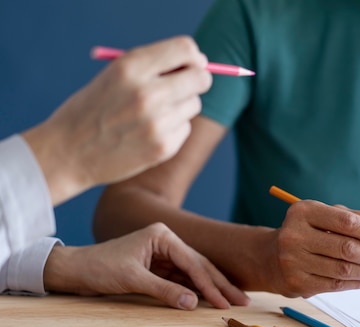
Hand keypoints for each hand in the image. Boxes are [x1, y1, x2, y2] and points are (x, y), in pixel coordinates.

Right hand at [23, 36, 211, 204]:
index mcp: (130, 67)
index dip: (194, 57)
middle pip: (201, 79)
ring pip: (194, 104)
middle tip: (185, 86)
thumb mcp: (115, 75)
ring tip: (151, 114)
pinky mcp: (163, 147)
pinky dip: (172, 129)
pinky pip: (184, 128)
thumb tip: (200, 63)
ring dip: (180, 106)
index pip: (186, 50)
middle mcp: (146, 93)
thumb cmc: (94, 108)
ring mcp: (156, 123)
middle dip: (197, 80)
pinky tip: (146, 134)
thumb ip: (153, 66)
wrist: (68, 153)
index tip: (192, 64)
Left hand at [43, 223, 249, 309]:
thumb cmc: (99, 268)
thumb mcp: (133, 279)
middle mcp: (166, 242)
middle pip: (199, 265)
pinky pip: (183, 279)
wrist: (75, 270)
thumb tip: (192, 304)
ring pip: (194, 273)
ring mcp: (164, 255)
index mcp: (162, 236)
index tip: (224, 300)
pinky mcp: (159, 267)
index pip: (193, 262)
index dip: (210, 283)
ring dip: (211, 288)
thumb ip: (164, 291)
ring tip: (232, 301)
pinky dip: (196, 290)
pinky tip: (210, 299)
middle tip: (241, 300)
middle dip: (220, 284)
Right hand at [263, 200, 359, 297]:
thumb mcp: (327, 216)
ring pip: (344, 270)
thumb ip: (357, 221)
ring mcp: (293, 261)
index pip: (347, 223)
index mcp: (304, 211)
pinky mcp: (296, 283)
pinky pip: (336, 285)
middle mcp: (295, 235)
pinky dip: (359, 283)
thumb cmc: (310, 233)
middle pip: (347, 249)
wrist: (271, 257)